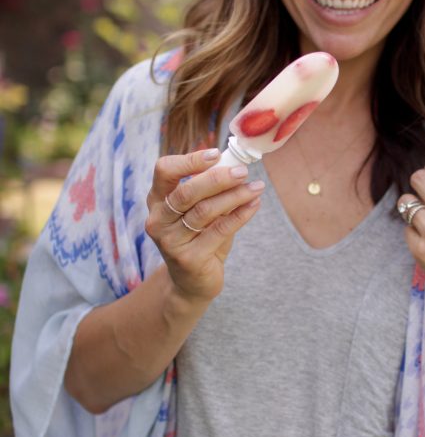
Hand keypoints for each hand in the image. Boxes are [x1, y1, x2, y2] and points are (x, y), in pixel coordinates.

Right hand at [145, 148, 263, 304]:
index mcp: (157, 200)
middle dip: (218, 179)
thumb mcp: (198, 210)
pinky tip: (254, 205)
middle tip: (242, 171)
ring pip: (205, 211)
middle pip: (186, 192)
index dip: (190, 160)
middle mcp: (158, 220)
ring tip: (256, 187)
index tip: (216, 155)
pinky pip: (219, 230)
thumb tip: (235, 164)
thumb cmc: (198, 237)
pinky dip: (240, 215)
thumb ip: (210, 190)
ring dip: (234, 196)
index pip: (164, 170)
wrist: (192, 281)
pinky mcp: (189, 258)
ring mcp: (171, 241)